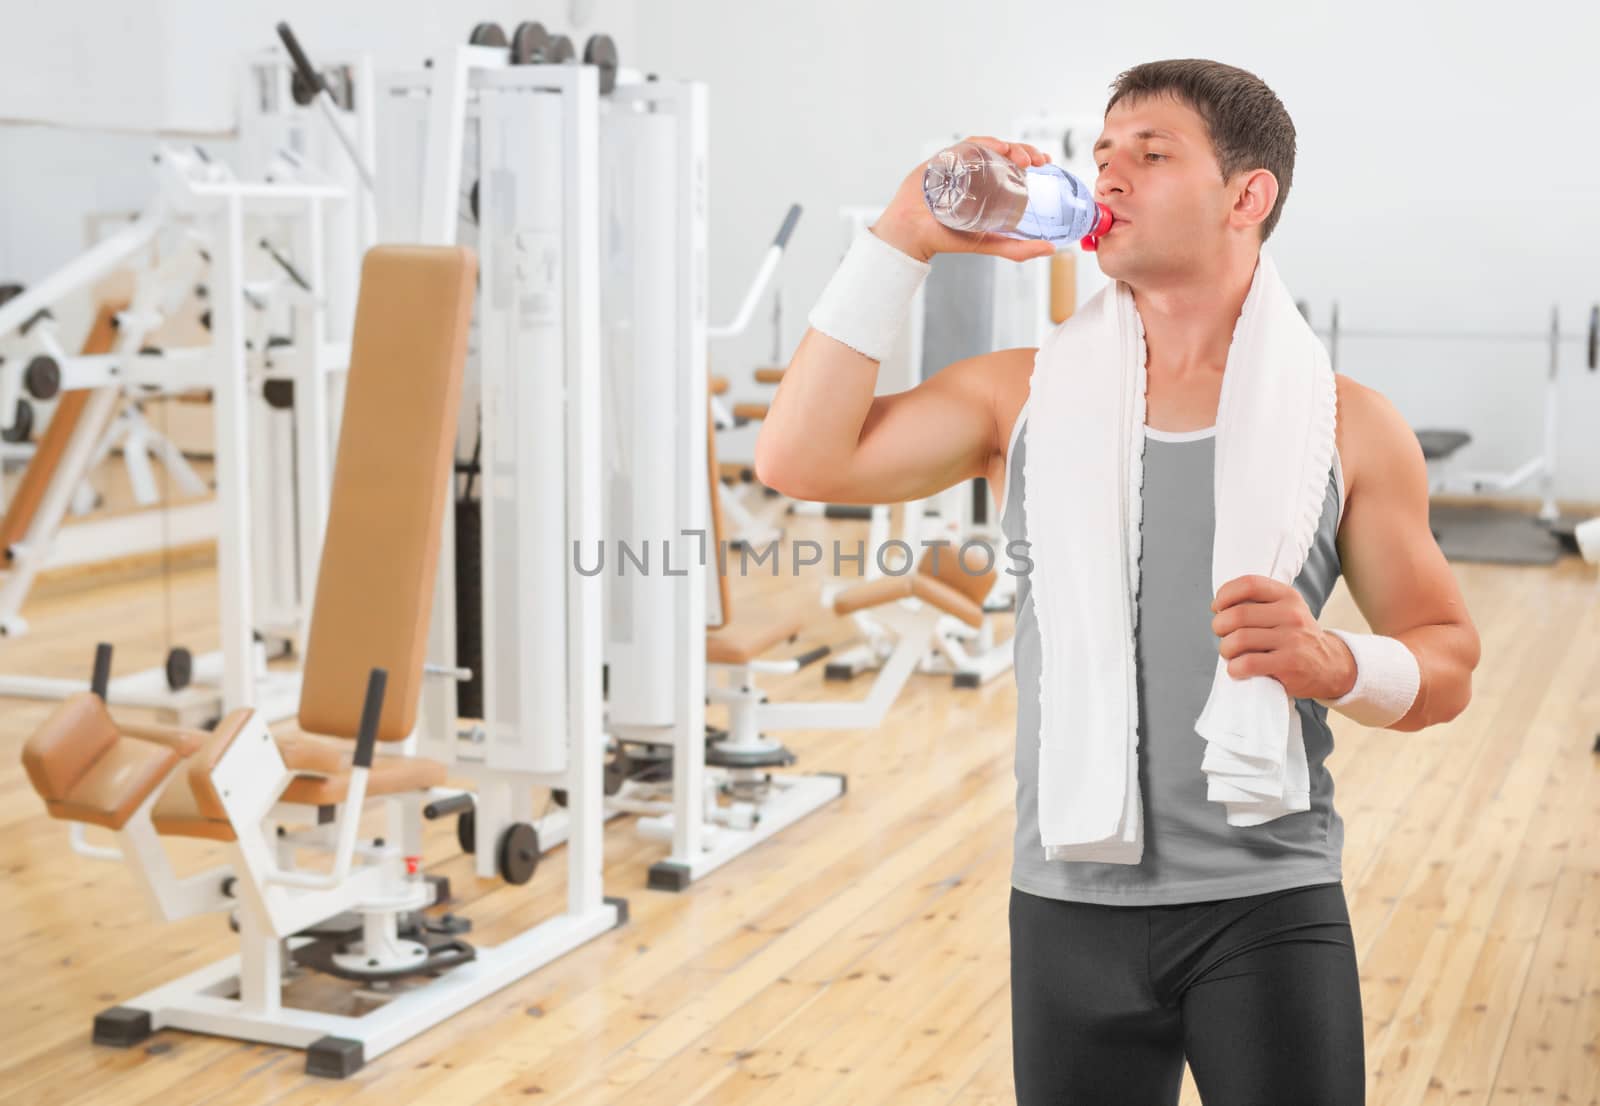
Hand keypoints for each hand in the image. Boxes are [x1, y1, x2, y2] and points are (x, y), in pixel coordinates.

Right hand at [870, 136, 1057, 264]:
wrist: (913, 236)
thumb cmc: (945, 237)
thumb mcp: (989, 243)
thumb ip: (1018, 249)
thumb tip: (1050, 249)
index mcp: (985, 183)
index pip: (1012, 164)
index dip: (1030, 157)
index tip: (1046, 161)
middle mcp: (973, 169)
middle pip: (1003, 151)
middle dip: (1023, 150)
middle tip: (1037, 161)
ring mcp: (957, 162)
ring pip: (987, 145)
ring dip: (1007, 146)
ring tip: (1020, 157)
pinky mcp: (942, 159)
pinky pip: (964, 146)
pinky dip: (983, 144)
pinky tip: (997, 148)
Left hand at [1210, 575, 1357, 700]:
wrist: (1331, 666)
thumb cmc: (1296, 638)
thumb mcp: (1286, 611)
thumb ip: (1258, 603)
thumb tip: (1218, 606)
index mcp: (1287, 596)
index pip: (1248, 584)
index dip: (1225, 595)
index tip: (1218, 607)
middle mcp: (1292, 614)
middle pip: (1237, 615)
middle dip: (1219, 626)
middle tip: (1223, 635)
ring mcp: (1293, 639)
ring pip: (1239, 639)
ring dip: (1225, 649)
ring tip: (1231, 654)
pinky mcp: (1290, 664)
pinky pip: (1248, 663)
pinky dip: (1234, 668)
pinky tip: (1238, 669)